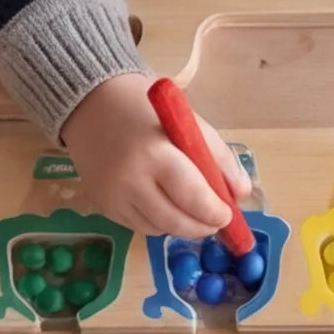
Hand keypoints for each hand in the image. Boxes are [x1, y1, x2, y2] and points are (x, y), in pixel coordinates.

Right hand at [59, 73, 250, 236]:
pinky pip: (137, 226)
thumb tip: (242, 193)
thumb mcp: (189, 122)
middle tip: (216, 222)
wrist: (91, 104)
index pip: (191, 196)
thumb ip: (219, 157)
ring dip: (180, 227)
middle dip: (201, 227)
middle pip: (174, 220)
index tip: (228, 215)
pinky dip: (158, 223)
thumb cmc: (147, 109)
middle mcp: (130, 180)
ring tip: (193, 213)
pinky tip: (167, 207)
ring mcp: (112, 197)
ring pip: (157, 229)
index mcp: (156, 153)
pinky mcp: (101, 206)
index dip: (214, 212)